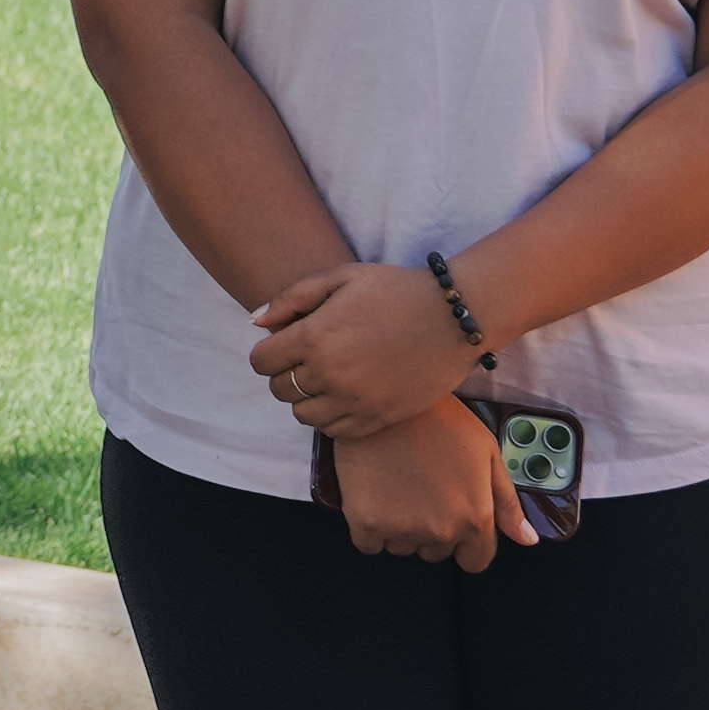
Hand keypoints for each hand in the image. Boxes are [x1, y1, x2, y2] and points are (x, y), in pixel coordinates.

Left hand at [244, 258, 478, 443]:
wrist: (453, 317)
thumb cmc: (396, 290)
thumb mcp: (342, 277)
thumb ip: (292, 298)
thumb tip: (255, 323)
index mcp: (314, 337)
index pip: (261, 362)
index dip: (267, 352)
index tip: (283, 345)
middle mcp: (329, 374)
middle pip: (279, 390)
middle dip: (284, 374)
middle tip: (306, 359)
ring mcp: (354, 401)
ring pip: (303, 415)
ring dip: (306, 398)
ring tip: (326, 378)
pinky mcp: (377, 418)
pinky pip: (334, 431)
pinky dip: (331, 417)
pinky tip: (344, 395)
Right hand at [321, 407, 530, 568]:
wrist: (387, 395)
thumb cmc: (438, 418)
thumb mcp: (486, 453)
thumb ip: (507, 503)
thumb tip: (527, 539)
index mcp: (474, 517)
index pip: (476, 561)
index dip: (467, 542)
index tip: (454, 521)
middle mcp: (440, 530)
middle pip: (437, 552)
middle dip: (433, 528)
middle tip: (424, 489)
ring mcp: (402, 529)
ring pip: (404, 547)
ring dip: (401, 527)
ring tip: (399, 485)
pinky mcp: (366, 523)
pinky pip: (370, 544)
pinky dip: (371, 527)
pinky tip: (376, 495)